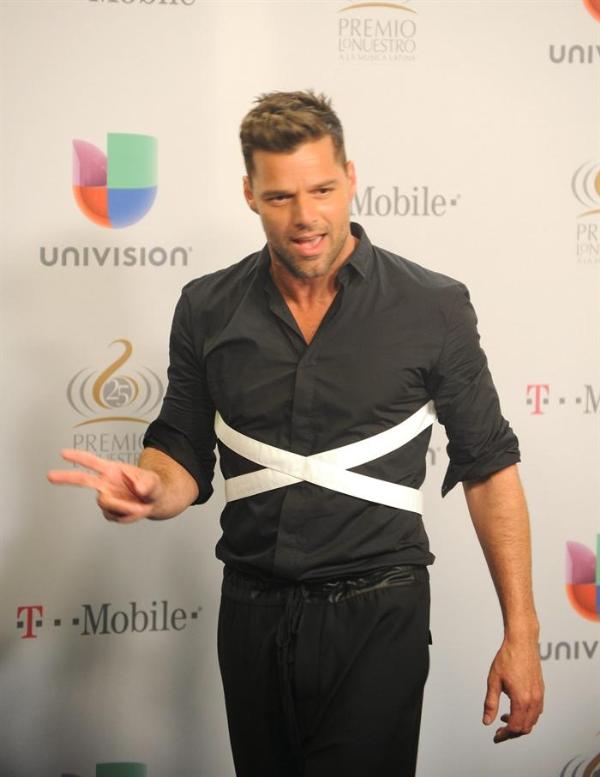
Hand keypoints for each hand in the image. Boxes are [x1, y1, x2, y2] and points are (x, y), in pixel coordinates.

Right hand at [47, 449, 162, 523]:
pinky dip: (127, 516)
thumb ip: (148, 484)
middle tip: (50, 475)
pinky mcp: (109, 511)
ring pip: (106, 503)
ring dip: (123, 507)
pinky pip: (114, 516)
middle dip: (66, 477)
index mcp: (112, 470)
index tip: (63, 453)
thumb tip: (140, 489)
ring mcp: (106, 497)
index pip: (93, 462)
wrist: (155, 501)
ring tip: (140, 506)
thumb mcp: (154, 482)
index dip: (79, 458)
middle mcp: (105, 483)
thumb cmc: (152, 486)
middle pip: (82, 480)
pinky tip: (135, 511)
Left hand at [483, 637, 543, 742]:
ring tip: (505, 718)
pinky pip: (537, 711)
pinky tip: (516, 709)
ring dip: (520, 724)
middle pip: (526, 727)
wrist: (522, 642)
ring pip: (533, 720)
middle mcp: (534, 700)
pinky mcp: (541, 690)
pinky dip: (527, 716)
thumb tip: (487, 721)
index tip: (496, 736)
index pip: (515, 727)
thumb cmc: (507, 658)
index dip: (505, 735)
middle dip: (512, 733)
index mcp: (521, 700)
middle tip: (499, 730)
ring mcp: (539, 695)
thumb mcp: (493, 681)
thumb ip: (491, 703)